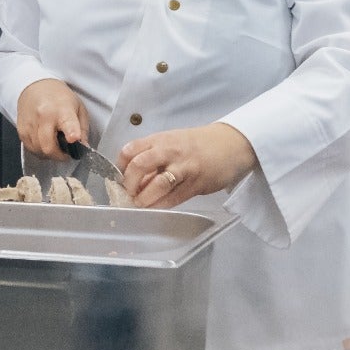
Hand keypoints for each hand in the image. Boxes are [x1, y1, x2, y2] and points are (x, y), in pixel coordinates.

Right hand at [15, 78, 89, 159]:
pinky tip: (44, 143)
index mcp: (62, 109)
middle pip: (48, 146)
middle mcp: (44, 116)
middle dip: (59, 156)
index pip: (67, 123)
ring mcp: (30, 123)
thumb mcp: (78, 108)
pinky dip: (38, 150)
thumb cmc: (58, 97)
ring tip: (54, 145)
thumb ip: (82, 130)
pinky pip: (30, 148)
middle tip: (65, 153)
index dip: (71, 132)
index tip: (73, 139)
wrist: (35, 86)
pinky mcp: (21, 129)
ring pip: (38, 150)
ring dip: (48, 154)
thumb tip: (84, 148)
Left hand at [118, 123, 257, 208]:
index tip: (118, 178)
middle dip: (130, 183)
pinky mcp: (196, 184)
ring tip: (138, 205)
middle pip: (140, 165)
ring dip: (144, 198)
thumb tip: (133, 179)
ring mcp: (184, 168)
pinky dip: (161, 205)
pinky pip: (175, 197)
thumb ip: (152, 156)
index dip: (120, 166)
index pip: (130, 150)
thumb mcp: (171, 141)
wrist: (231, 144)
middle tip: (127, 193)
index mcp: (160, 140)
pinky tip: (153, 209)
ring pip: (158, 184)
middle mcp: (170, 152)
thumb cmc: (197, 144)